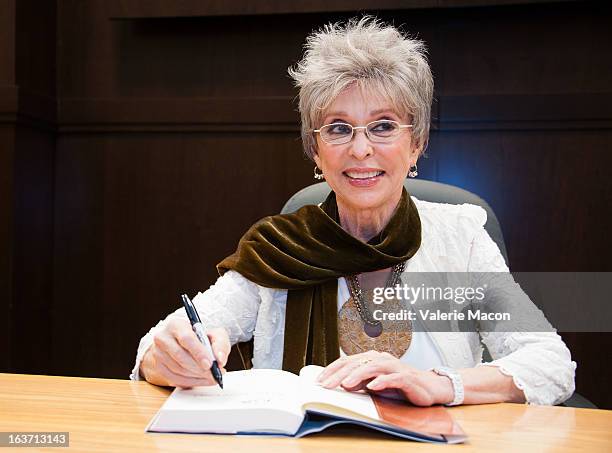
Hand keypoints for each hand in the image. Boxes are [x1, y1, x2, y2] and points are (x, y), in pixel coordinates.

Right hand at [140, 318, 229, 387]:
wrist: (188, 343)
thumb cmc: (201, 338)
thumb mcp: (215, 335)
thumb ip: (220, 344)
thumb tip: (220, 360)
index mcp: (176, 325)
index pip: (186, 338)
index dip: (198, 352)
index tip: (210, 364)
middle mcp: (163, 338)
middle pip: (180, 356)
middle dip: (199, 368)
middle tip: (213, 374)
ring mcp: (158, 353)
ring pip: (177, 369)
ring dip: (196, 376)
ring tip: (211, 377)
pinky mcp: (159, 367)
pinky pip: (174, 379)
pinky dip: (190, 382)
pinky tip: (201, 380)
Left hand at [316, 351, 453, 406]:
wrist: (428, 387)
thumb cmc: (399, 385)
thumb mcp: (374, 384)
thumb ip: (359, 383)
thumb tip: (341, 384)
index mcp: (372, 359)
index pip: (348, 362)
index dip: (332, 370)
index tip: (319, 380)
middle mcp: (381, 359)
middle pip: (357, 364)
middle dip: (340, 374)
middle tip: (326, 385)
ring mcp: (394, 367)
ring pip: (373, 367)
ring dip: (358, 376)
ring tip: (345, 385)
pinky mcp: (406, 377)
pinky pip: (393, 378)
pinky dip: (382, 381)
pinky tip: (372, 387)